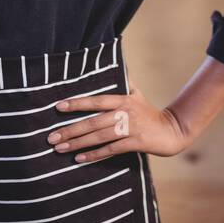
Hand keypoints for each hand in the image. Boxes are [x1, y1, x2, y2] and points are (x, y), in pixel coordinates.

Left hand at [48, 85, 188, 161]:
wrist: (172, 130)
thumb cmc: (150, 113)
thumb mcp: (136, 95)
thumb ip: (124, 83)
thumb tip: (115, 63)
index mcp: (123, 100)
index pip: (96, 100)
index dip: (77, 103)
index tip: (58, 107)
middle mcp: (125, 113)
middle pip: (93, 122)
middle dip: (70, 130)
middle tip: (51, 137)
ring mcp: (131, 128)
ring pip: (99, 137)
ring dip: (77, 143)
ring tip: (59, 148)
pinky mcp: (136, 143)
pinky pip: (111, 150)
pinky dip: (94, 155)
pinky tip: (79, 159)